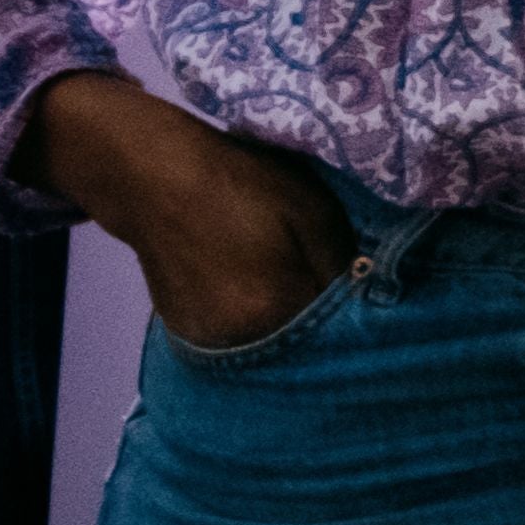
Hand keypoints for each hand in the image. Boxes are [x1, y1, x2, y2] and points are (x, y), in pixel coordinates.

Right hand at [22, 68, 359, 351]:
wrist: (154, 178)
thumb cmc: (240, 186)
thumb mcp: (312, 212)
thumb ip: (345, 262)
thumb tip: (370, 296)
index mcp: (274, 310)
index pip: (336, 335)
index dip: (355, 316)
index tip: (369, 299)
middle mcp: (237, 340)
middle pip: (299, 346)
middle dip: (324, 324)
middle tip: (333, 291)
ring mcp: (205, 341)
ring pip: (268, 345)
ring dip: (289, 324)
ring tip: (294, 288)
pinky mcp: (184, 333)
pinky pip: (238, 337)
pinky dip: (256, 321)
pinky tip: (258, 290)